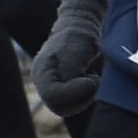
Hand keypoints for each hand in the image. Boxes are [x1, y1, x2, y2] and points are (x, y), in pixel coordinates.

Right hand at [33, 0, 107, 116]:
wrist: (81, 28)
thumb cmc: (77, 37)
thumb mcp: (75, 52)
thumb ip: (71, 72)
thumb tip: (78, 90)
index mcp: (42, 72)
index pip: (52, 95)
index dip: (74, 92)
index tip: (93, 79)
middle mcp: (44, 83)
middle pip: (59, 107)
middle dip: (81, 98)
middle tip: (95, 80)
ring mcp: (54, 88)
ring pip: (68, 108)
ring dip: (86, 98)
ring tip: (94, 78)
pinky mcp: (66, 91)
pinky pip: (75, 104)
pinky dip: (87, 95)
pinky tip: (91, 79)